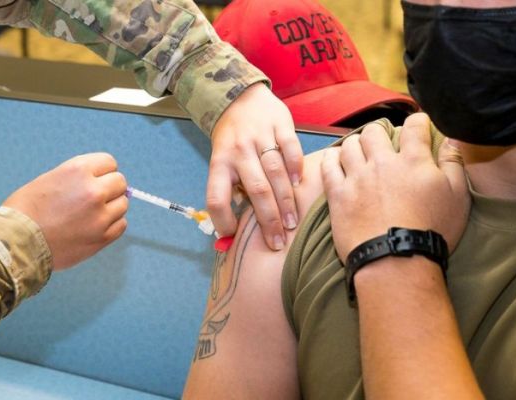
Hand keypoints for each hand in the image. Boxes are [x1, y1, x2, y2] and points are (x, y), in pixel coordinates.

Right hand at [3, 153, 127, 269]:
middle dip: (109, 188)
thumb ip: (78, 177)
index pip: (109, 162)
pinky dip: (112, 225)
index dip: (102, 171)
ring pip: (123, 204)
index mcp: (78, 171)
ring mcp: (101, 216)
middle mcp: (94, 191)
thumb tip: (102, 181)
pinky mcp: (103, 237)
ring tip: (91, 214)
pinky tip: (95, 227)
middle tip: (94, 198)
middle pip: (120, 182)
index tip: (96, 179)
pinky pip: (121, 225)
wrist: (16, 242)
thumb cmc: (26, 210)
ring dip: (111, 208)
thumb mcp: (50, 179)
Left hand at [206, 83, 302, 249]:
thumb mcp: (222, 161)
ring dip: (285, 201)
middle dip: (269, 219)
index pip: (216, 197)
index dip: (223, 220)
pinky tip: (299, 185)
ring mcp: (259, 136)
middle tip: (278, 241)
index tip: (234, 236)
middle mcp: (238, 151)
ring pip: (275, 173)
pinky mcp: (280, 124)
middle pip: (256, 190)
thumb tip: (230, 233)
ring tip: (292, 223)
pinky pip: (290, 148)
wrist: (239, 97)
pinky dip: (296, 168)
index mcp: (219, 162)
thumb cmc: (231, 139)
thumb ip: (229, 190)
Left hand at [321, 113, 469, 262]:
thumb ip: (453, 164)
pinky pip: (328, 166)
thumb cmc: (431, 232)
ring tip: (360, 154)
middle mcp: (383, 163)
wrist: (395, 261)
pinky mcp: (338, 195)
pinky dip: (331, 159)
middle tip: (383, 145)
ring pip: (349, 145)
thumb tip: (452, 140)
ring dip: (356, 145)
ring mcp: (357, 177)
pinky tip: (336, 161)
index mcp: (413, 161)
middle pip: (374, 131)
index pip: (414, 126)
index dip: (417, 121)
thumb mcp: (458, 198)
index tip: (418, 126)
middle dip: (380, 133)